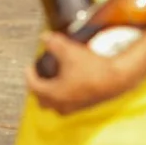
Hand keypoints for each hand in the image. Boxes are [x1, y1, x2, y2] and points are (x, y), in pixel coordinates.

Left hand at [24, 32, 145, 114]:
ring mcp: (74, 107)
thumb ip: (53, 43)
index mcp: (53, 93)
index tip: (29, 66)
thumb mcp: (69, 50)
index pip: (33, 86)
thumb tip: (45, 37)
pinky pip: (67, 105)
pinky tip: (68, 84)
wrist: (117, 78)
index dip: (29, 74)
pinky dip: (63, 96)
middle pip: (42, 100)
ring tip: (52, 81)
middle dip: (38, 88)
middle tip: (38, 76)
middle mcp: (62, 104)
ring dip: (50, 94)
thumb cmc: (92, 68)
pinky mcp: (85, 106)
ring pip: (55, 105)